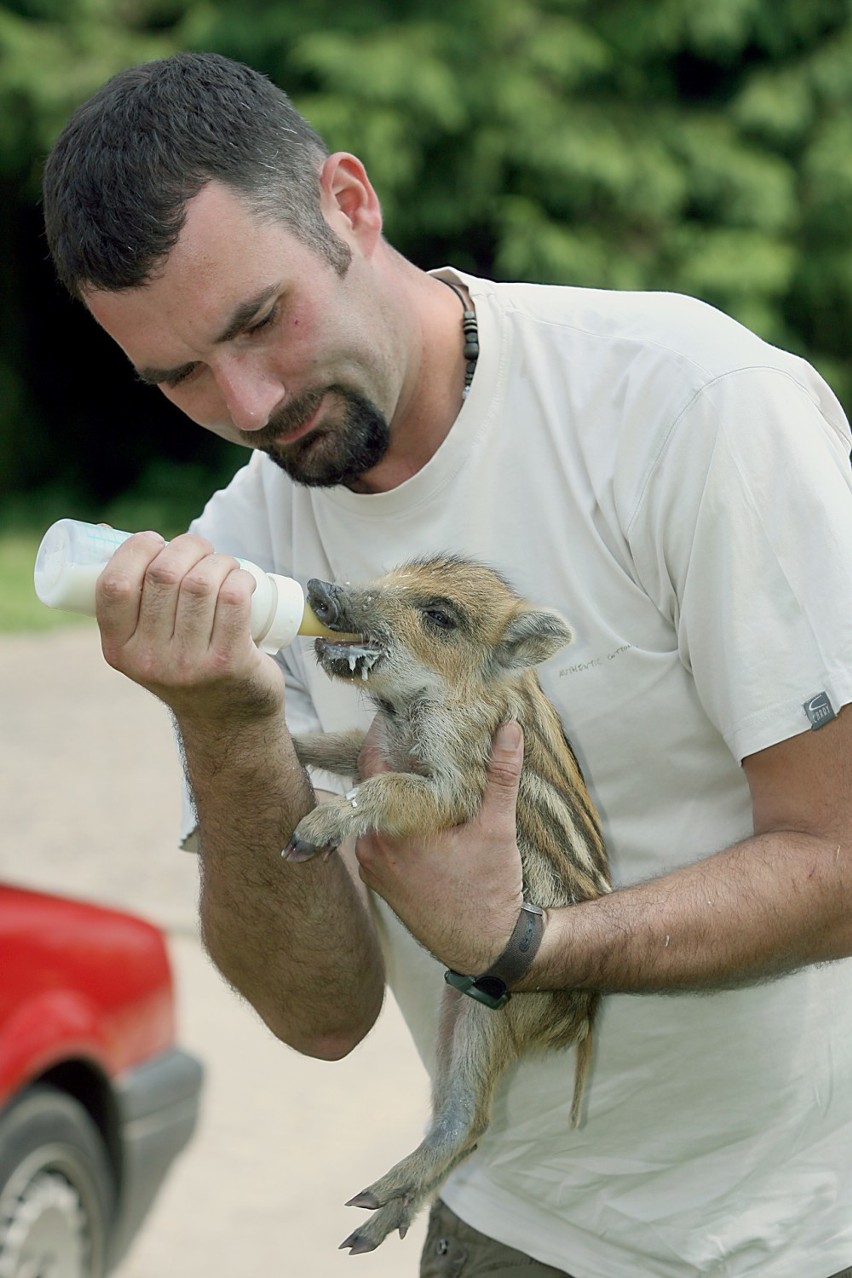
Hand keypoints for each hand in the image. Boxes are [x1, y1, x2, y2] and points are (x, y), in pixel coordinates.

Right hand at [95, 531, 282, 720]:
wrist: (228, 719)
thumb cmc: (184, 662)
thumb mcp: (143, 642)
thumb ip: (127, 598)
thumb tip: (104, 533)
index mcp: (119, 649)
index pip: (114, 585)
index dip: (135, 550)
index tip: (156, 541)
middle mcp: (151, 660)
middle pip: (164, 575)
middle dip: (188, 546)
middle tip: (201, 550)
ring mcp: (190, 664)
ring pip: (202, 583)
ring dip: (219, 560)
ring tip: (225, 566)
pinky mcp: (229, 662)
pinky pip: (233, 599)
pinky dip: (241, 578)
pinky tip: (243, 580)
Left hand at [354, 721, 525, 972]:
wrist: (483, 948)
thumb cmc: (489, 892)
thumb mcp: (498, 828)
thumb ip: (500, 774)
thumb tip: (509, 728)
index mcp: (392, 828)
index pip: (371, 763)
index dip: (382, 733)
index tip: (395, 711)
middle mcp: (371, 846)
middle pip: (371, 785)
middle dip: (392, 760)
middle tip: (415, 733)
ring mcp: (370, 865)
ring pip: (373, 811)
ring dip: (392, 792)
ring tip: (420, 768)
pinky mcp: (378, 880)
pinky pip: (377, 835)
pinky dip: (392, 819)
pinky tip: (419, 810)